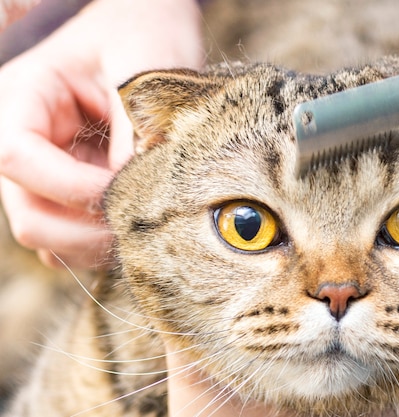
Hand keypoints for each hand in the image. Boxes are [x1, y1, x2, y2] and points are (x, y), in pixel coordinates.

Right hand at [0, 0, 204, 268]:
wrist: (151, 33)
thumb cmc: (144, 39)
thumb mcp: (142, 75)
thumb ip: (133, 137)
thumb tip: (138, 198)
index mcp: (21, 97)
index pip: (17, 158)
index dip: (74, 187)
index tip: (130, 189)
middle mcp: (23, 140)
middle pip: (30, 214)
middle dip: (87, 229)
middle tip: (143, 223)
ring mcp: (44, 174)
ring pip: (50, 237)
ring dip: (97, 242)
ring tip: (146, 223)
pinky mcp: (69, 193)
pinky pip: (71, 240)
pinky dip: (101, 244)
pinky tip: (136, 225)